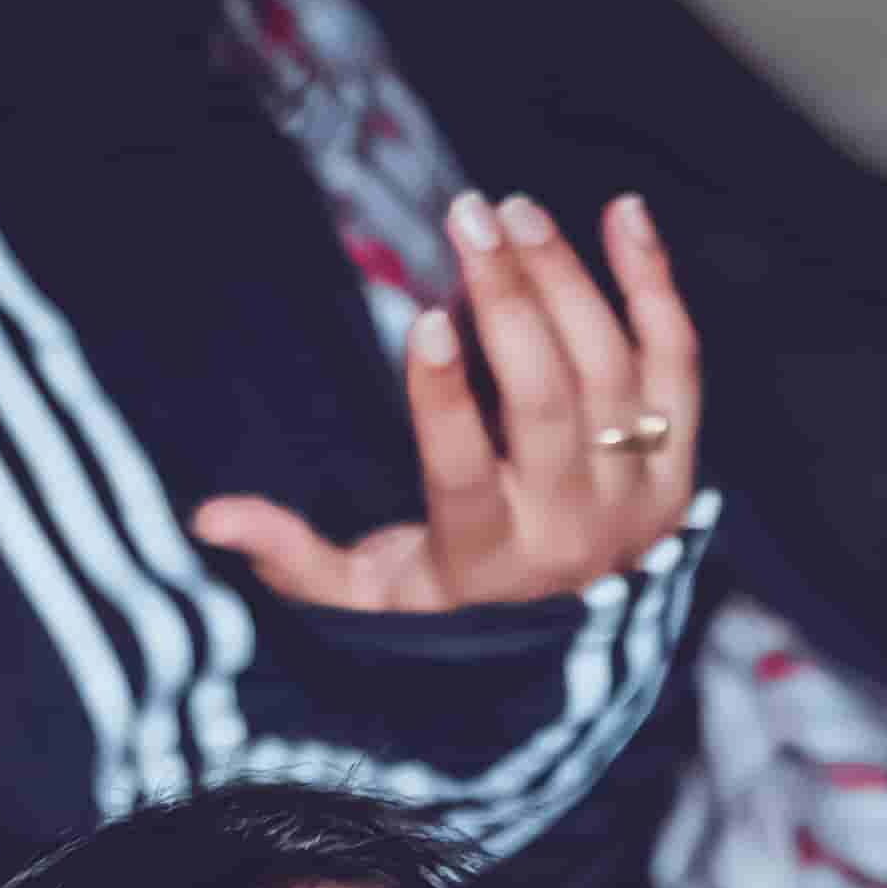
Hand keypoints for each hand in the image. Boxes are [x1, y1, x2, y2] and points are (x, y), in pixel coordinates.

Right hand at [190, 193, 703, 612]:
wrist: (575, 672)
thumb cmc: (452, 620)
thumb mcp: (367, 605)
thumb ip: (294, 560)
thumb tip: (208, 520)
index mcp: (485, 563)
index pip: (465, 472)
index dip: (445, 397)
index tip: (422, 318)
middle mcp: (570, 530)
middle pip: (549, 399)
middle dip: (508, 299)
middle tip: (468, 218)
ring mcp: (635, 498)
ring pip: (611, 369)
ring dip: (566, 280)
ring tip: (514, 215)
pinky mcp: (676, 468)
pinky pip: (677, 366)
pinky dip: (654, 286)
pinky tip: (622, 215)